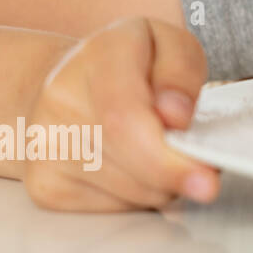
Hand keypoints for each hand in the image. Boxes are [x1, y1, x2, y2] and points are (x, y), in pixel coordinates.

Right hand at [22, 16, 220, 210]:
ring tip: (163, 150)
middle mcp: (60, 98)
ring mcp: (45, 145)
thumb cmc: (135, 62)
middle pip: (130, 162)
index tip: (207, 179)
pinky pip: (113, 207)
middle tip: (205, 170)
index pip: (125, 118)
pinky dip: (139, 195)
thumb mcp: (173, 45)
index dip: (167, 157)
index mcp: (99, 54)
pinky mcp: (45, 183)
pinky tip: (135, 165)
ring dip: (163, 183)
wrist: (72, 78)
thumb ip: (181, 73)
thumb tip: (176, 118)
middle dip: (179, 174)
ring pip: (130, 191)